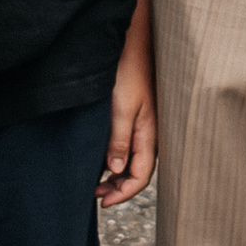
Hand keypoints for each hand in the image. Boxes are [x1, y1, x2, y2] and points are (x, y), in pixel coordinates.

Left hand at [101, 38, 155, 206]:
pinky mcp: (138, 117)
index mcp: (150, 135)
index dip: (123, 193)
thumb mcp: (121, 108)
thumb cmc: (129, 73)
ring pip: (134, 160)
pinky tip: (104, 158)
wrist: (135, 44)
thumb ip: (119, 139)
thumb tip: (116, 169)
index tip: (102, 202)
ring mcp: (145, 125)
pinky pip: (131, 147)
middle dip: (118, 188)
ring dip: (116, 174)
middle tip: (94, 193)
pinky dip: (117, 159)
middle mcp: (150, 134)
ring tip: (96, 181)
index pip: (140, 176)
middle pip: (138, 172)